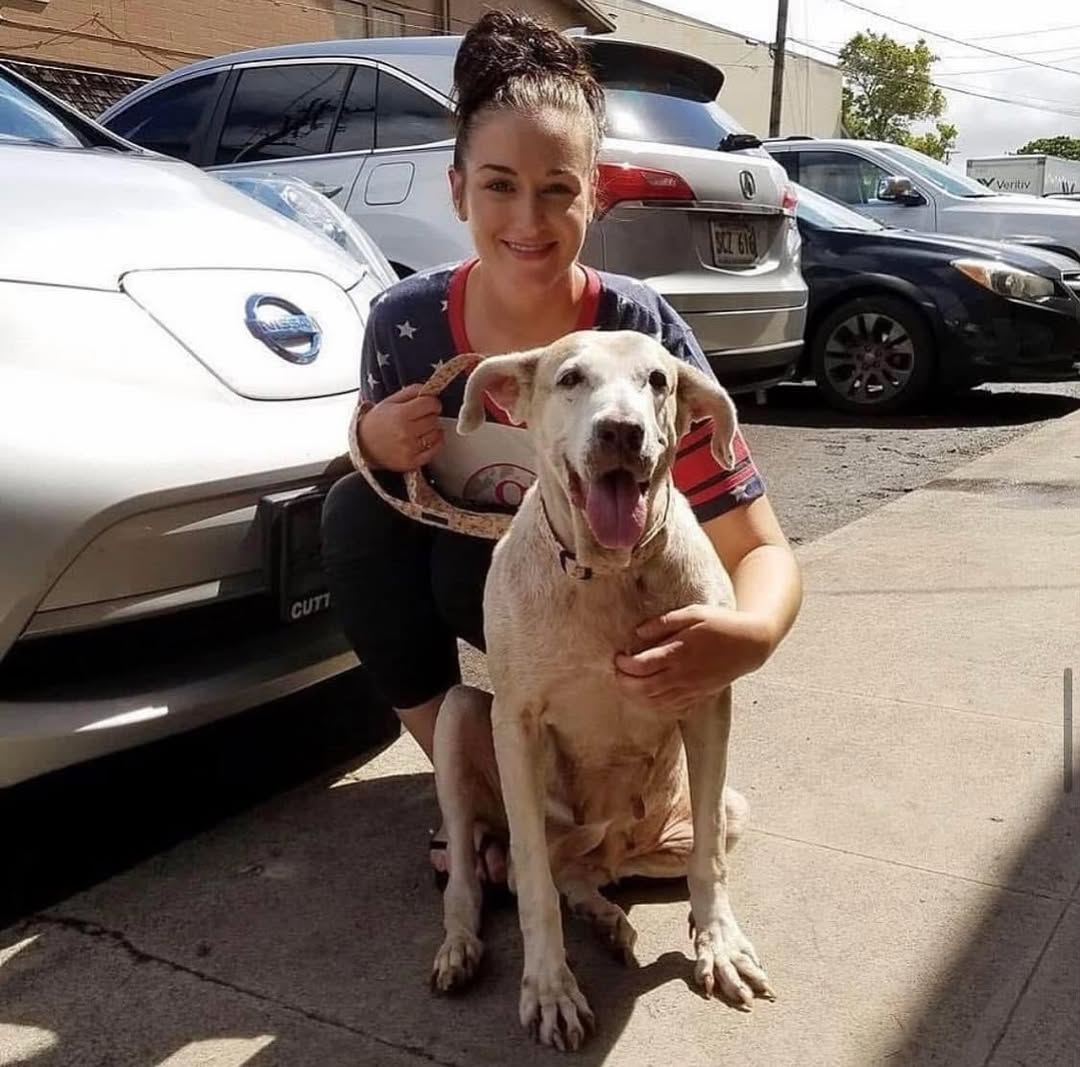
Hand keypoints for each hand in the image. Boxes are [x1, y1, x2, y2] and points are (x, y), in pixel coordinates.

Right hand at [358, 383, 442, 471]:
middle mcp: (405, 432)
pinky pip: (435, 449)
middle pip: (434, 419)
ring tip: (418, 429)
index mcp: (400, 414)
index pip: (431, 404)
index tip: (428, 404)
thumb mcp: (390, 401)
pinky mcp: (412, 462)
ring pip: (436, 434)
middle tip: (419, 417)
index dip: (432, 402)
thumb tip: (430, 390)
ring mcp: (409, 449)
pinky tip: (423, 439)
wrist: (363, 446)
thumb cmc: (378, 422)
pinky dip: (434, 443)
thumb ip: (412, 392)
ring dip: (432, 430)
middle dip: (430, 416)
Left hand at [613, 605, 773, 714]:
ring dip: (636, 696)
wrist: (750, 644)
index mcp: (679, 652)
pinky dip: (654, 705)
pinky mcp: (698, 697)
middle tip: (619, 672)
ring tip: (629, 683)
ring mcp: (691, 689)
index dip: (623, 664)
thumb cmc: (721, 624)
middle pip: (643, 689)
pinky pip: (671, 708)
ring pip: (655, 702)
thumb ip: (664, 622)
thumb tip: (638, 632)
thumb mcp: (693, 613)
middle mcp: (683, 675)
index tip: (618, 656)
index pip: (641, 666)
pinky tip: (648, 694)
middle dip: (624, 683)